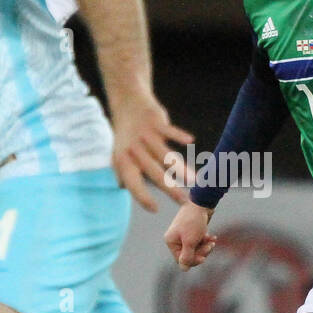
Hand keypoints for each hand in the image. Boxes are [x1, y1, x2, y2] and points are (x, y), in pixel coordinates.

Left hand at [109, 89, 193, 211]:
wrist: (127, 103)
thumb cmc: (126, 134)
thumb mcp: (118, 153)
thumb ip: (122, 172)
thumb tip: (123, 187)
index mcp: (124, 161)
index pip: (133, 184)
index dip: (142, 197)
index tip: (155, 209)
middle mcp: (134, 150)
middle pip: (155, 174)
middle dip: (171, 189)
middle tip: (184, 202)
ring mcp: (146, 136)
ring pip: (166, 156)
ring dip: (182, 169)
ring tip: (194, 180)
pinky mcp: (156, 122)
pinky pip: (169, 130)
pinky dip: (179, 135)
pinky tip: (190, 142)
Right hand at [165, 201, 217, 268]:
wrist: (202, 202)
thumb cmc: (194, 221)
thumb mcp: (190, 241)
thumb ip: (187, 256)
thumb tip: (184, 269)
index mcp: (171, 241)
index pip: (181, 260)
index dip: (193, 260)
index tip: (204, 257)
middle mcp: (175, 239)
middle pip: (189, 255)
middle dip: (201, 252)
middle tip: (210, 246)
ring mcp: (184, 235)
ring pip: (196, 248)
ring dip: (205, 246)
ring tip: (212, 241)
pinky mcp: (192, 231)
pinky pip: (199, 241)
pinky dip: (206, 240)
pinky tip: (212, 237)